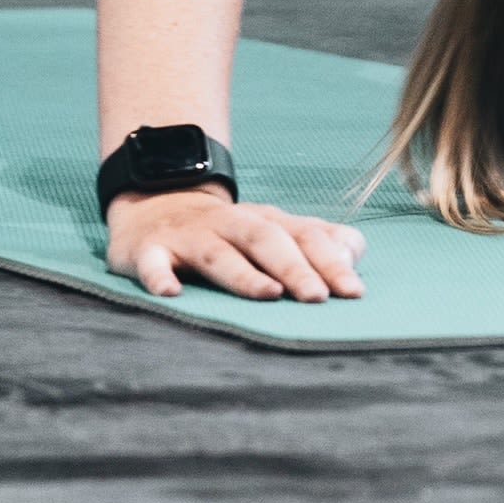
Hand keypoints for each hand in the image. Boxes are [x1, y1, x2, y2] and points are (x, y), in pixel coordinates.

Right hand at [105, 190, 367, 303]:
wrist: (156, 205)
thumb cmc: (230, 233)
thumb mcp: (274, 231)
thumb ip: (317, 242)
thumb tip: (352, 257)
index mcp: (267, 221)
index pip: (304, 236)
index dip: (330, 262)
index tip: (353, 292)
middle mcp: (232, 224)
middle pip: (266, 241)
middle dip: (294, 267)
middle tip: (317, 297)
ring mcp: (190, 236)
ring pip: (219, 253)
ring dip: (244, 274)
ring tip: (269, 294)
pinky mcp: (150, 250)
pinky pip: (153, 263)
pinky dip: (159, 276)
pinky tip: (169, 293)